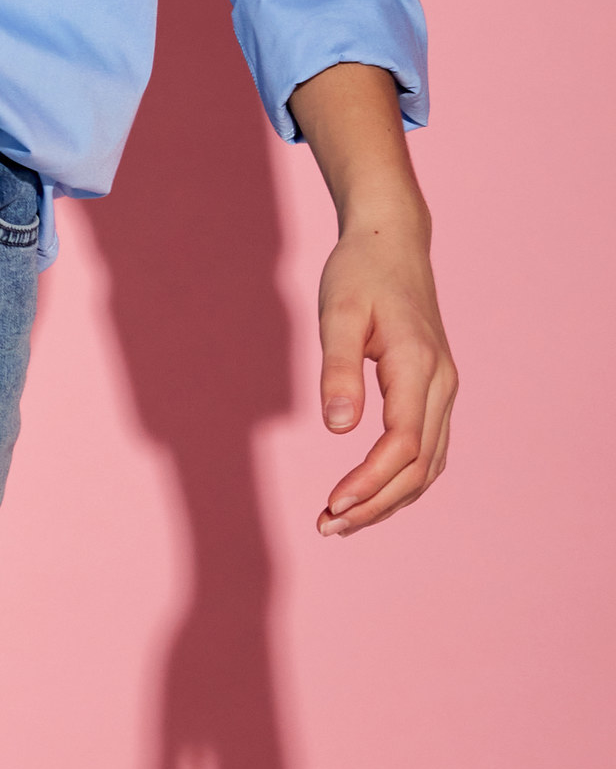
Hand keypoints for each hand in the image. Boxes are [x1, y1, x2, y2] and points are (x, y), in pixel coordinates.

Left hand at [287, 64, 454, 533]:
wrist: (392, 242)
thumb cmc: (358, 273)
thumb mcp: (336, 313)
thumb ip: (337, 368)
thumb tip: (338, 427)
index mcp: (418, 365)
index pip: (402, 443)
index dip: (370, 482)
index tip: (331, 505)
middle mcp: (441, 383)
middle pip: (420, 465)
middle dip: (376, 503)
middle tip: (326, 526)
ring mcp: (443, 389)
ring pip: (429, 463)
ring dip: (389, 498)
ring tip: (339, 521)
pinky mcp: (435, 391)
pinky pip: (427, 450)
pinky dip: (401, 480)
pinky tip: (367, 495)